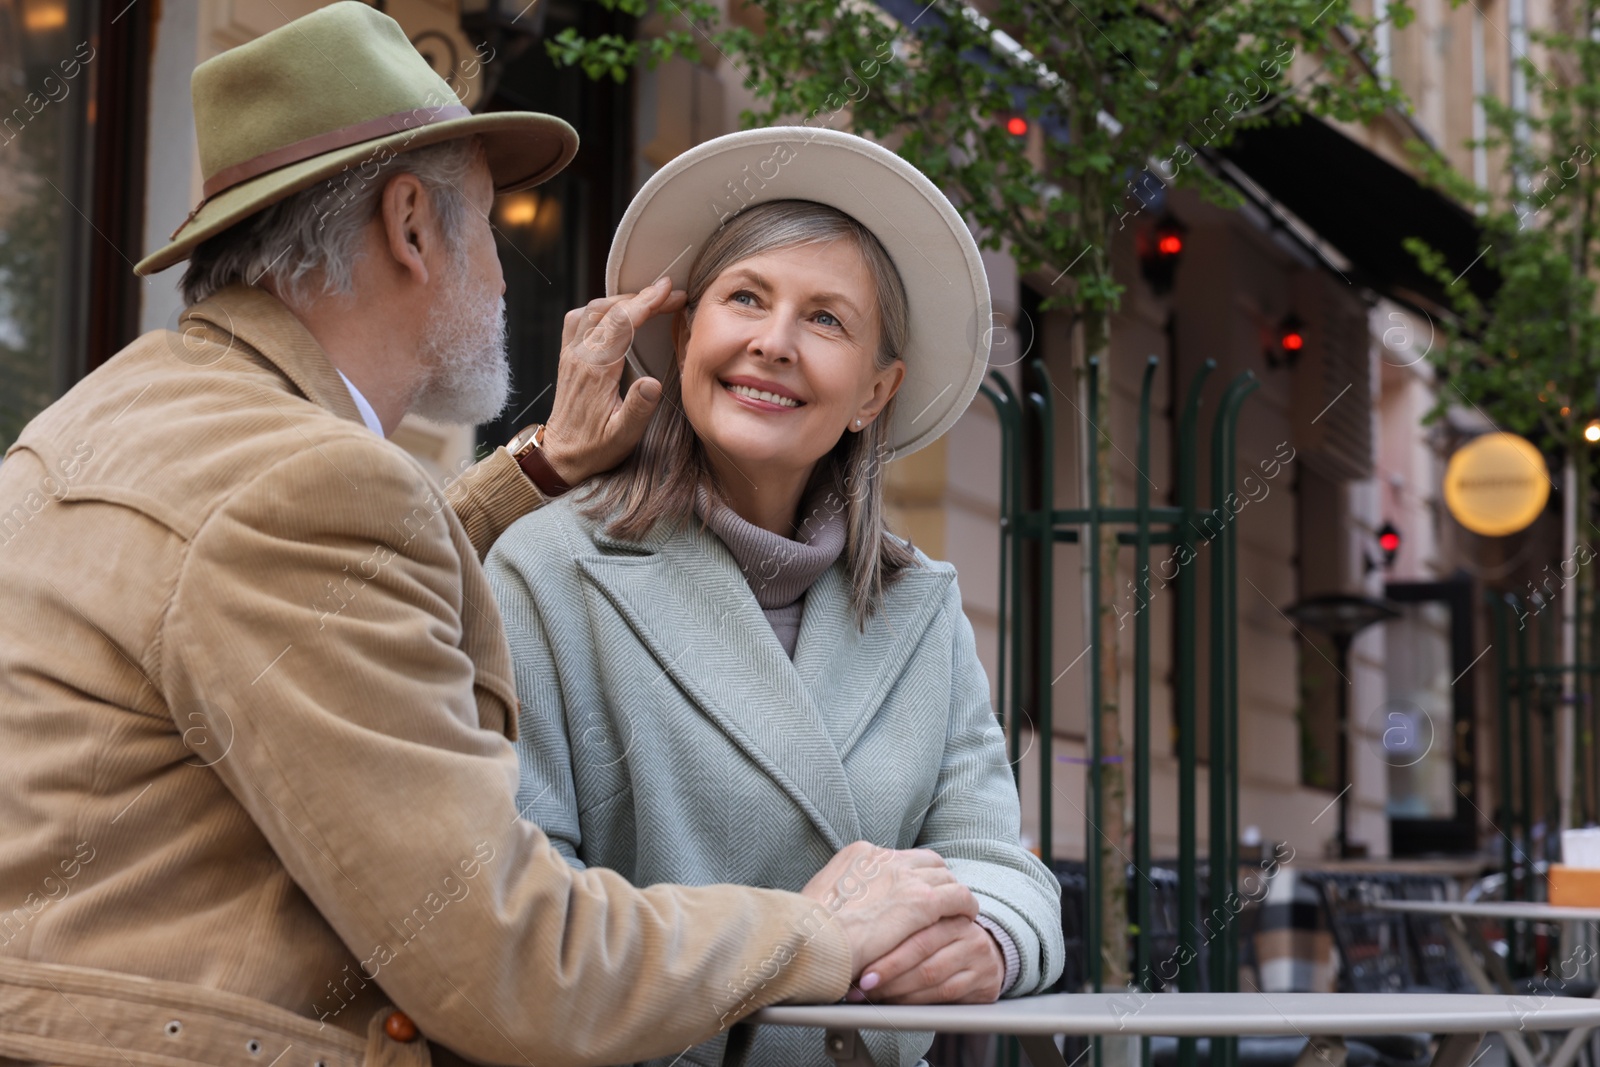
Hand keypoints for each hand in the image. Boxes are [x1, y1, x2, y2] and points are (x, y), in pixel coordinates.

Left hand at [539, 277, 685, 484]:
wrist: (560, 456)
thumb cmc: (594, 448)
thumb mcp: (623, 436)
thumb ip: (639, 408)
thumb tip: (653, 383)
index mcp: (596, 371)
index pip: (621, 322)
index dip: (646, 302)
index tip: (669, 292)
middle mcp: (580, 356)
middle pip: (609, 309)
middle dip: (641, 297)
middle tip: (670, 295)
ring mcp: (571, 354)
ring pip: (593, 309)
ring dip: (622, 300)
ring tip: (649, 301)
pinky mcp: (568, 356)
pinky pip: (580, 319)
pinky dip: (602, 309)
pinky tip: (617, 314)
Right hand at [798, 841, 978, 977]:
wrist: (811, 939)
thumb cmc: (808, 930)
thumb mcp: (818, 898)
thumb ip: (839, 893)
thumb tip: (843, 907)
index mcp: (858, 853)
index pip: (897, 858)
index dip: (910, 876)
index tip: (912, 891)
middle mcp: (883, 857)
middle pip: (926, 861)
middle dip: (935, 880)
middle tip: (940, 900)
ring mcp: (904, 876)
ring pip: (945, 876)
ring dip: (951, 894)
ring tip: (956, 912)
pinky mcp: (921, 900)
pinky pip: (958, 896)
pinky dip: (966, 905)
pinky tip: (967, 918)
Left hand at [849, 915, 1004, 1004]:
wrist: (985, 954)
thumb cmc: (943, 940)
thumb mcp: (928, 924)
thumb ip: (904, 926)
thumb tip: (857, 945)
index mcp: (949, 912)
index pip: (916, 935)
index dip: (887, 956)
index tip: (861, 970)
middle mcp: (967, 932)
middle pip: (923, 956)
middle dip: (888, 974)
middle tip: (862, 986)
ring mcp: (978, 957)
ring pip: (932, 977)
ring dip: (898, 991)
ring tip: (874, 995)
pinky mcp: (985, 982)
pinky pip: (945, 995)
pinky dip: (917, 1000)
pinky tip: (898, 1002)